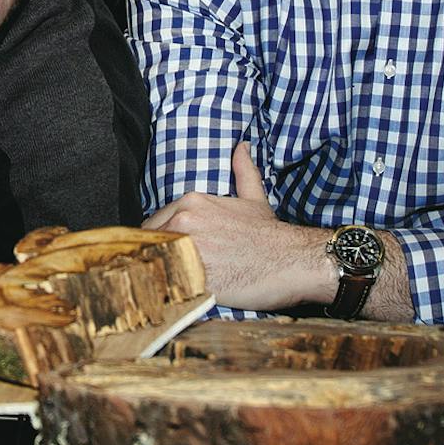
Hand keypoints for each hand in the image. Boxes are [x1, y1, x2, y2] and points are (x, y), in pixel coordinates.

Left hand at [143, 142, 334, 311]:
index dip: (160, 242)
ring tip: (175, 285)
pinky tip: (181, 296)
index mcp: (191, 203)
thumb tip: (242, 147)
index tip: (171, 254)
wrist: (293, 261)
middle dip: (159, 258)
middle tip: (174, 272)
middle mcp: (184, 222)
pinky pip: (168, 286)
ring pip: (155, 264)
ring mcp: (187, 249)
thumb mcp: (254, 199)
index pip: (153, 225)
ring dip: (161, 275)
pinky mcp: (193, 278)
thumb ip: (243, 172)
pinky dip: (170, 292)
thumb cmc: (272, 236)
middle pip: (150, 245)